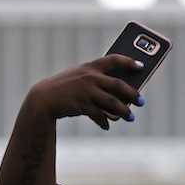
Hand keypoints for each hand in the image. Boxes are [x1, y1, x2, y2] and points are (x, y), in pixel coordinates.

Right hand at [25, 56, 141, 129]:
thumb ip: (96, 81)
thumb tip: (118, 96)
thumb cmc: (64, 88)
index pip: (114, 59)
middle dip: (132, 94)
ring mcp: (87, 92)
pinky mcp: (82, 105)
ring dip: (124, 111)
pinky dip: (104, 121)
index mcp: (90, 66)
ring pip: (113, 102)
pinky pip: (99, 115)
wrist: (43, 98)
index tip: (141, 66)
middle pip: (118, 85)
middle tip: (141, 101)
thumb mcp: (79, 77)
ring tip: (130, 117)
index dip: (129, 61)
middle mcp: (90, 77)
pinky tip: (107, 125)